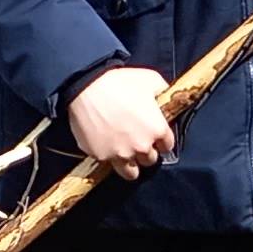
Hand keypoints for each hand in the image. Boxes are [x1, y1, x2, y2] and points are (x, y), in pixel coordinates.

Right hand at [63, 65, 178, 176]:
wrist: (85, 87)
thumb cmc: (118, 81)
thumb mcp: (149, 79)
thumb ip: (162, 92)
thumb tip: (166, 96)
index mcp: (157, 129)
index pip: (167, 146)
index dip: (161, 140)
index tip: (153, 135)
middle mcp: (142, 146)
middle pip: (150, 160)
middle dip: (145, 151)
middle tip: (136, 139)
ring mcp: (120, 154)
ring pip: (131, 172)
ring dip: (130, 164)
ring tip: (124, 153)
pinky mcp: (101, 156)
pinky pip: (107, 162)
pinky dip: (107, 155)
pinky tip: (104, 143)